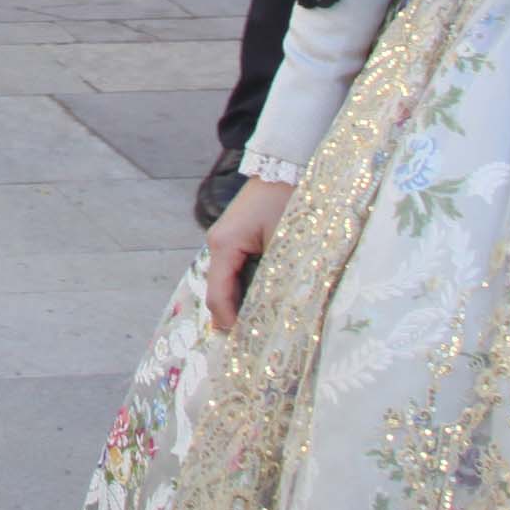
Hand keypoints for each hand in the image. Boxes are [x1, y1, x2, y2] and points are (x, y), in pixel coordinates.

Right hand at [203, 176, 293, 330]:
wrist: (289, 163)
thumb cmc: (290, 200)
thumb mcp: (287, 244)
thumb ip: (279, 279)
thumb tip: (282, 314)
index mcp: (225, 245)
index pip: (219, 296)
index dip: (232, 323)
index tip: (249, 346)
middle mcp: (219, 243)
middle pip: (220, 291)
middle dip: (236, 316)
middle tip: (258, 342)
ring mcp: (227, 239)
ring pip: (229, 282)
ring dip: (244, 302)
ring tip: (264, 324)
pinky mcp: (238, 236)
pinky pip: (237, 269)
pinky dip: (248, 287)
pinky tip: (267, 298)